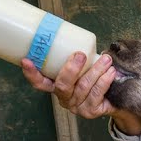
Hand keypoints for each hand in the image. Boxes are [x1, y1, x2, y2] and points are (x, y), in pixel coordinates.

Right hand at [20, 52, 140, 133]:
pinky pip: (96, 94)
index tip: (26, 60)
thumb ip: (75, 54)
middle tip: (80, 55)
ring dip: (95, 71)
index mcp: (56, 86)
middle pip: (62, 85)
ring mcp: (77, 106)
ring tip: (105, 59)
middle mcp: (64, 98)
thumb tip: (70, 29)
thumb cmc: (94, 76)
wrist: (114, 97)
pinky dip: (104, 80)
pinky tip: (111, 71)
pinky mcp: (91, 111)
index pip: (40, 83)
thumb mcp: (82, 65)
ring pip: (83, 87)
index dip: (32, 73)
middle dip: (71, 69)